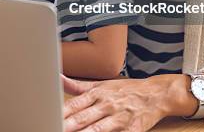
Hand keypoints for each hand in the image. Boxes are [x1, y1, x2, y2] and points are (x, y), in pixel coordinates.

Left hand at [62, 74, 196, 131]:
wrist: (156, 94)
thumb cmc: (125, 90)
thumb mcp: (101, 84)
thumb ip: (78, 86)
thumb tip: (57, 77)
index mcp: (97, 94)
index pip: (75, 105)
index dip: (61, 112)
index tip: (48, 116)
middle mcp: (107, 105)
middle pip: (83, 118)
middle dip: (68, 125)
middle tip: (54, 127)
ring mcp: (119, 118)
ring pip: (98, 129)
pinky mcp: (132, 130)